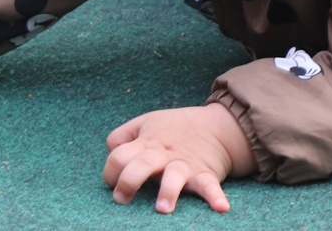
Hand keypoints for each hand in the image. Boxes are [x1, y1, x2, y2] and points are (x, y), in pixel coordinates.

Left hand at [103, 104, 257, 213]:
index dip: (111, 172)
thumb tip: (110, 153)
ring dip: (168, 190)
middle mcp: (163, 154)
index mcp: (147, 143)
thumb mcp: (145, 123)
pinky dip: (215, 196)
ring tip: (162, 208)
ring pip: (174, 176)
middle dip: (129, 181)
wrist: (216, 126)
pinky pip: (210, 186)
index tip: (113, 184)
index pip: (120, 156)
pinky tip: (221, 208)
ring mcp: (185, 164)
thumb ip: (123, 137)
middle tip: (122, 199)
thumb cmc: (175, 128)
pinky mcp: (205, 174)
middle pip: (142, 164)